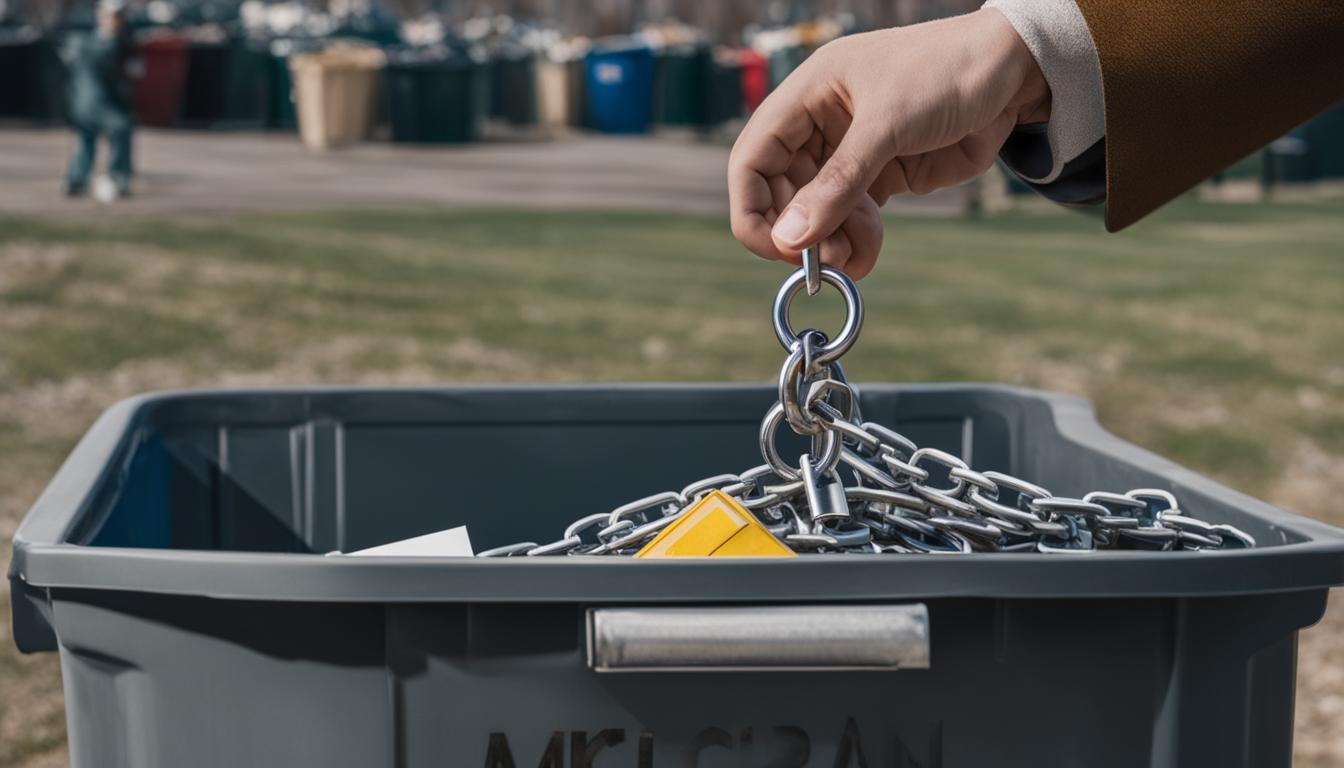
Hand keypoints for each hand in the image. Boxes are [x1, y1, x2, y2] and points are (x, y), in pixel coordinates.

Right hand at [728, 9, 1049, 277]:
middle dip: (799, 231)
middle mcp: (819, 126)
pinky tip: (866, 252)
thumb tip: (791, 238)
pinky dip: (854, 242)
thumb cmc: (948, 71)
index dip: (753, 207)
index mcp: (806, 96)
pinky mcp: (881, 177)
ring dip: (828, 242)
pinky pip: (851, 220)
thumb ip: (838, 184)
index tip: (776, 246)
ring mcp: (849, 154)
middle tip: (823, 260)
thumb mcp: (888, 125)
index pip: (752, 159)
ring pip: (817, 213)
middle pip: (780, 193)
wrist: (1018, 71)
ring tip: (853, 256)